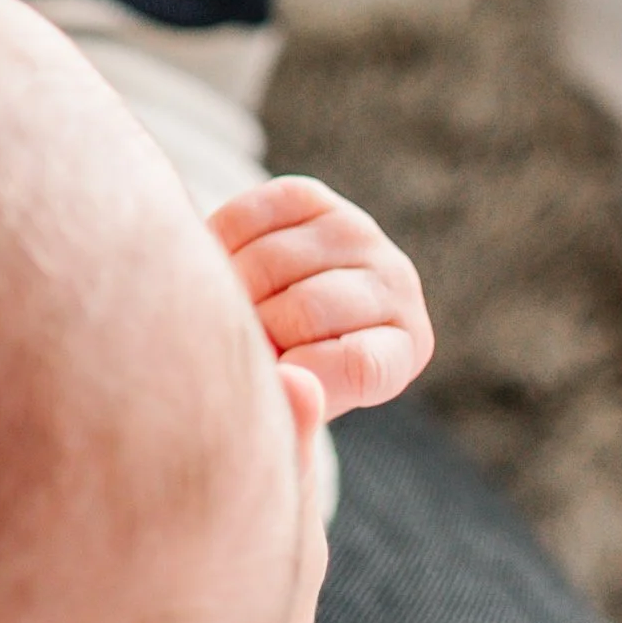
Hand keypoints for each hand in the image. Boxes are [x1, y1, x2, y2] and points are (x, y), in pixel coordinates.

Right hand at [210, 175, 433, 418]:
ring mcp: (354, 232)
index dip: (300, 377)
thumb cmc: (284, 390)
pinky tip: (226, 270)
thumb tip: (292, 381)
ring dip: (231, 292)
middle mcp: (395, 283)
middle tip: (241, 345)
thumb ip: (294, 421)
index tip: (271, 384)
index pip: (358, 364)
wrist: (270, 325)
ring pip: (269, 261)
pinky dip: (219, 247)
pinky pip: (246, 216)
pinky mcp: (308, 196)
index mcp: (402, 350)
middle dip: (256, 335)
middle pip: (306, 309)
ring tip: (232, 312)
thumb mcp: (293, 426)